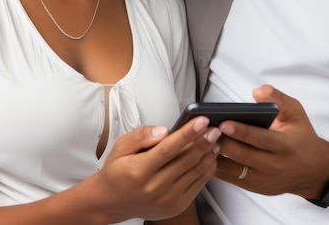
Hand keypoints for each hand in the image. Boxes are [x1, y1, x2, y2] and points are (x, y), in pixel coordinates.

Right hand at [94, 116, 220, 221]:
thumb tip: (164, 130)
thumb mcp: (120, 146)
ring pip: (195, 172)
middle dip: (203, 141)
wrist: (113, 202)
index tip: (201, 121)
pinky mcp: (176, 206)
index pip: (169, 149)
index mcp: (140, 170)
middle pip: (186, 160)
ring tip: (215, 139)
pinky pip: (198, 185)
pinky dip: (207, 169)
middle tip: (214, 128)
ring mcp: (167, 199)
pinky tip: (210, 156)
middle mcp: (155, 187)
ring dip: (208, 154)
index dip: (188, 134)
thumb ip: (141, 135)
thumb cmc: (118, 172)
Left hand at [214, 85, 328, 198]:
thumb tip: (257, 91)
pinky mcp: (256, 187)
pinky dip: (219, 167)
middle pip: (243, 155)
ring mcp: (264, 179)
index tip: (224, 122)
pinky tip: (208, 153)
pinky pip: (232, 179)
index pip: (260, 139)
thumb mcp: (296, 112)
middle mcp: (275, 165)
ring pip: (235, 170)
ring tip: (204, 141)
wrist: (314, 170)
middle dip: (223, 142)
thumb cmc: (301, 136)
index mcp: (285, 145)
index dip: (241, 131)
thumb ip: (277, 98)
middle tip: (206, 130)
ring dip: (217, 156)